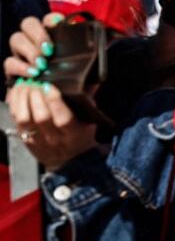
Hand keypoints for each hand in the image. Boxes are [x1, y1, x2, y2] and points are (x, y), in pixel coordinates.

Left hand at [6, 17, 97, 170]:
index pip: (63, 119)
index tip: (49, 85)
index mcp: (74, 134)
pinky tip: (19, 92)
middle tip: (35, 81)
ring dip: (23, 99)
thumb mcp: (88, 121)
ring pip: (25, 119)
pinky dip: (15, 104)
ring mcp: (38, 140)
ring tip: (25, 85)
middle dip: (36, 96)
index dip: (54, 101)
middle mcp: (54, 139)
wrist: (68, 161)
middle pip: (41, 117)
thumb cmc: (80, 136)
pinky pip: (16, 121)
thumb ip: (88, 100)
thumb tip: (93, 79)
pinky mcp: (25, 140)